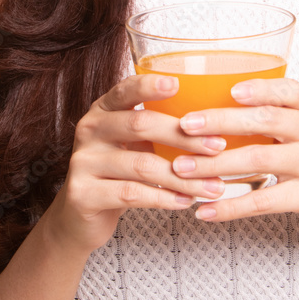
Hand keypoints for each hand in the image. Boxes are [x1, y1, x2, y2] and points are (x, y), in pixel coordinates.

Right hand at [45, 74, 226, 255]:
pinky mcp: (83, 193)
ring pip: (142, 165)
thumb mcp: (133, 142)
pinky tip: (186, 201)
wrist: (81, 214)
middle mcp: (90, 129)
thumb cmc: (119, 171)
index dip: (150, 86)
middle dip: (184, 137)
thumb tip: (214, 121)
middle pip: (140, 125)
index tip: (178, 85)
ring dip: (184, 177)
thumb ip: (158, 127)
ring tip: (213, 185)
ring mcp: (83, 161)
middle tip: (218, 146)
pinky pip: (132, 193)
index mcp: (103, 109)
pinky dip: (164, 198)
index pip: (126, 89)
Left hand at [172, 77, 298, 231]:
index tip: (230, 90)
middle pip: (264, 120)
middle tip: (186, 126)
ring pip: (258, 159)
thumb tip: (215, 106)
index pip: (288, 90)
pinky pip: (264, 201)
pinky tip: (204, 211)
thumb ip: (276, 114)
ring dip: (215, 164)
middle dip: (221, 121)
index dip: (260, 88)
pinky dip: (231, 207)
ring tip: (182, 169)